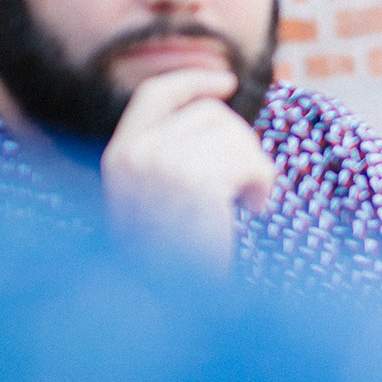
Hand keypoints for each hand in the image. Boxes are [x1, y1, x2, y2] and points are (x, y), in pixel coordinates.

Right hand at [100, 70, 278, 273]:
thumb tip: (218, 107)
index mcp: (119, 155)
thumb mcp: (158, 197)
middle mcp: (134, 153)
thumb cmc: (176, 258)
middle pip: (210, 112)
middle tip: (245, 186)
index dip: (193, 80)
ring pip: (235, 134)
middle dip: (241, 144)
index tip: (228, 80)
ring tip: (246, 201)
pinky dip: (263, 182)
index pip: (155, 94)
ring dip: (254, 167)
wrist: (173, 302)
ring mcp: (162, 164)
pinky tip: (253, 208)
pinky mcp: (196, 180)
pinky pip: (249, 159)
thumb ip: (172, 154)